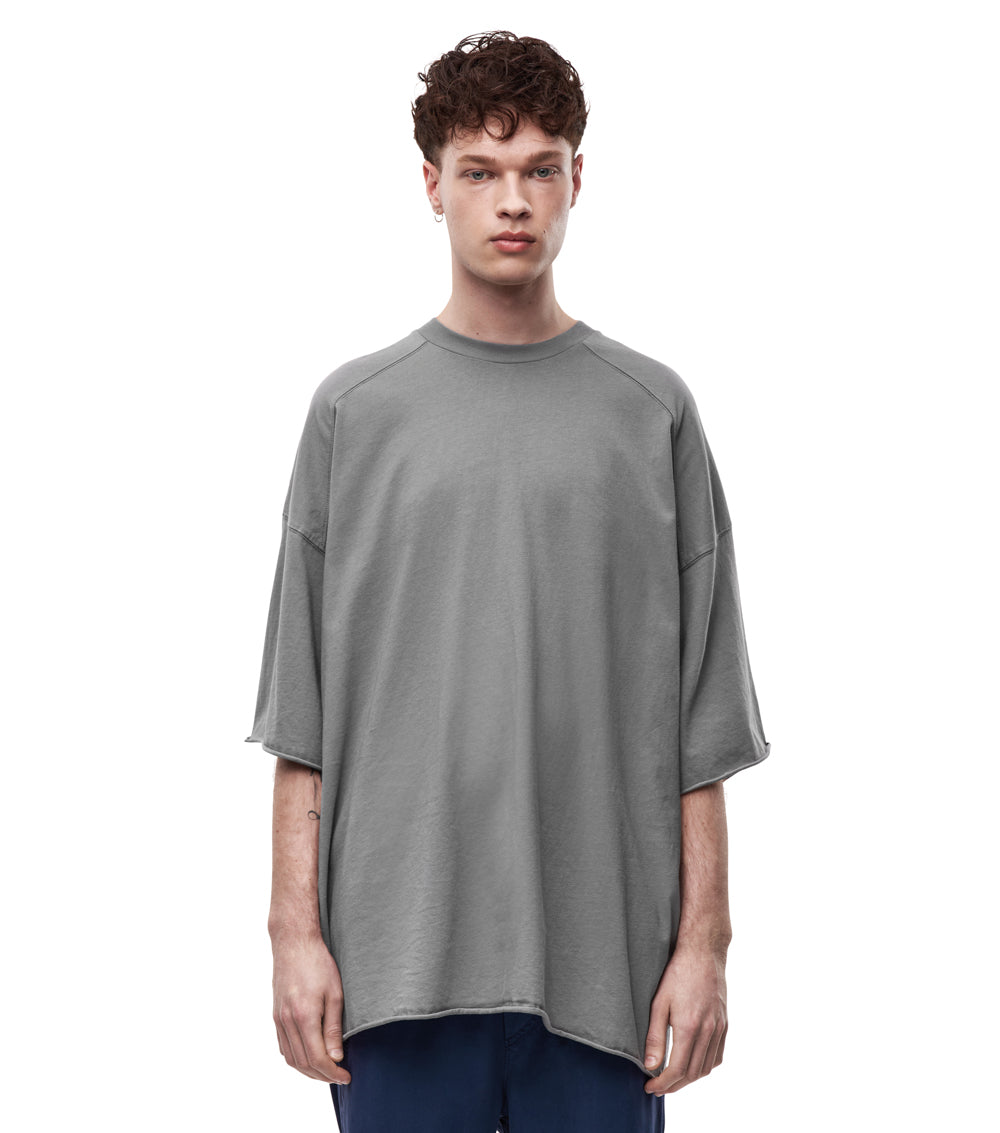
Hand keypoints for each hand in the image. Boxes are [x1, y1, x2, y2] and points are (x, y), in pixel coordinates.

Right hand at [272, 932, 351, 1084]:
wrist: (293, 943)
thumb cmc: (318, 964)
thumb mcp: (335, 993)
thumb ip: (333, 1028)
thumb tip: (336, 1058)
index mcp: (304, 1016)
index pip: (318, 1058)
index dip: (333, 1073)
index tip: (347, 1077)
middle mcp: (287, 1022)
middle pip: (303, 1063)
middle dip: (322, 1076)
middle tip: (340, 1077)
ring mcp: (279, 1020)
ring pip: (291, 1058)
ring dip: (308, 1071)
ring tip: (326, 1071)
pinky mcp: (275, 1016)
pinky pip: (283, 1047)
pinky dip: (296, 1059)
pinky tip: (309, 1058)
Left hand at [642, 943, 727, 1095]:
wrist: (703, 953)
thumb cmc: (677, 974)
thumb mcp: (659, 1002)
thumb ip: (655, 1036)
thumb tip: (650, 1066)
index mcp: (689, 1027)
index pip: (676, 1069)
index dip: (662, 1083)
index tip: (649, 1088)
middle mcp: (707, 1031)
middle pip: (692, 1073)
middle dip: (674, 1085)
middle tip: (657, 1087)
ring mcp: (719, 1028)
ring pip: (706, 1068)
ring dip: (689, 1079)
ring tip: (672, 1079)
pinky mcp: (724, 1024)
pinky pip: (717, 1056)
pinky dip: (705, 1066)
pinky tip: (692, 1064)